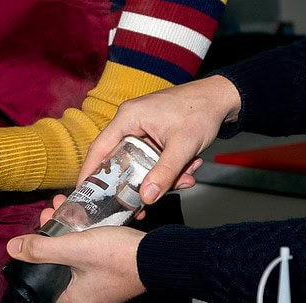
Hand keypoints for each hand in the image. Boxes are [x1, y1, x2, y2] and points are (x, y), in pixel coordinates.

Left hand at [8, 198, 147, 302]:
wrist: (160, 256)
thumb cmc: (118, 256)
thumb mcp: (75, 248)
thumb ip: (41, 249)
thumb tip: (13, 249)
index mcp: (72, 302)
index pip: (39, 285)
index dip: (32, 259)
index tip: (33, 234)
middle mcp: (84, 301)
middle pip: (55, 268)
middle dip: (49, 237)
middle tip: (48, 214)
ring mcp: (99, 289)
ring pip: (71, 260)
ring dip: (65, 233)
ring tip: (62, 207)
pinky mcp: (111, 276)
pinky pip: (87, 259)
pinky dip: (81, 239)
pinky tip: (81, 218)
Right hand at [81, 75, 240, 204]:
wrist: (222, 98)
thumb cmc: (201, 111)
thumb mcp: (182, 147)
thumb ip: (164, 173)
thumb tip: (146, 198)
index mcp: (128, 118)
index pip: (99, 149)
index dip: (89, 173)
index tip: (83, 195)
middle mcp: (130, 123)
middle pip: (122, 162)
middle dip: (140, 182)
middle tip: (149, 201)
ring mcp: (142, 130)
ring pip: (141, 165)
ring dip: (162, 177)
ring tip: (185, 177)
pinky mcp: (153, 137)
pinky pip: (153, 160)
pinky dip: (169, 169)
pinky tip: (189, 168)